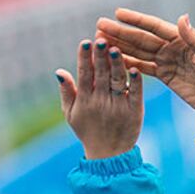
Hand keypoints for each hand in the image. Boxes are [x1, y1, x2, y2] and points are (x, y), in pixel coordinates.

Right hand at [55, 35, 142, 159]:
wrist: (109, 155)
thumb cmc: (88, 130)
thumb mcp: (71, 114)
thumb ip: (66, 92)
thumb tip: (59, 70)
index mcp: (85, 101)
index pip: (84, 75)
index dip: (84, 59)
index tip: (85, 42)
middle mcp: (101, 102)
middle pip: (101, 75)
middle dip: (100, 57)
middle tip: (101, 39)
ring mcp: (118, 106)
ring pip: (117, 81)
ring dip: (116, 64)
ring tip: (115, 48)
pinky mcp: (135, 111)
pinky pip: (135, 94)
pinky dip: (135, 81)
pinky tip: (135, 68)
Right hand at [98, 9, 194, 140]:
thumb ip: (194, 39)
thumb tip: (182, 17)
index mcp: (183, 39)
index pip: (155, 26)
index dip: (136, 20)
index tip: (117, 12)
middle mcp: (173, 47)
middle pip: (142, 38)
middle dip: (121, 32)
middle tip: (99, 26)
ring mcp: (168, 61)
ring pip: (139, 52)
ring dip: (120, 46)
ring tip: (100, 41)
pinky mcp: (165, 75)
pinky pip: (143, 67)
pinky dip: (129, 63)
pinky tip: (113, 60)